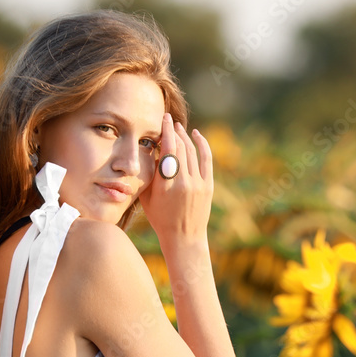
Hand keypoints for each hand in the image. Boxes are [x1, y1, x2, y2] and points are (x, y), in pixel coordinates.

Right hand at [138, 112, 212, 245]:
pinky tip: (196, 134)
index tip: (163, 119)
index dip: (166, 132)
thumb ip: (149, 175)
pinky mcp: (208, 186)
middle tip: (168, 121)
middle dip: (174, 132)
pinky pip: (206, 159)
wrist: (184, 237)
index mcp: (165, 186)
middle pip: (180, 148)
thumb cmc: (160, 218)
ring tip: (178, 127)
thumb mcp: (147, 197)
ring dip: (185, 137)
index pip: (167, 151)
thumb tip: (153, 151)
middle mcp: (182, 183)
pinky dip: (202, 145)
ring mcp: (197, 184)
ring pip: (192, 152)